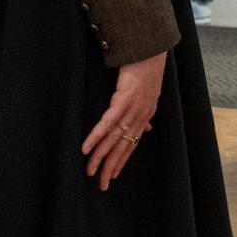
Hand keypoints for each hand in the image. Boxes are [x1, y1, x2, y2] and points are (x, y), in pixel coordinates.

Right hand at [83, 52, 166, 190]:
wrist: (151, 51)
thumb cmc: (146, 70)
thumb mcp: (149, 95)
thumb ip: (145, 114)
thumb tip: (146, 128)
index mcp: (144, 116)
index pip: (131, 145)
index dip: (122, 161)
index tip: (113, 176)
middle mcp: (139, 117)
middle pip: (122, 148)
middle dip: (111, 167)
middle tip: (101, 185)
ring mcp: (131, 109)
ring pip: (113, 139)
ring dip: (100, 157)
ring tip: (90, 171)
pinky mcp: (122, 100)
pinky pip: (107, 123)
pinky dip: (96, 137)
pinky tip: (86, 149)